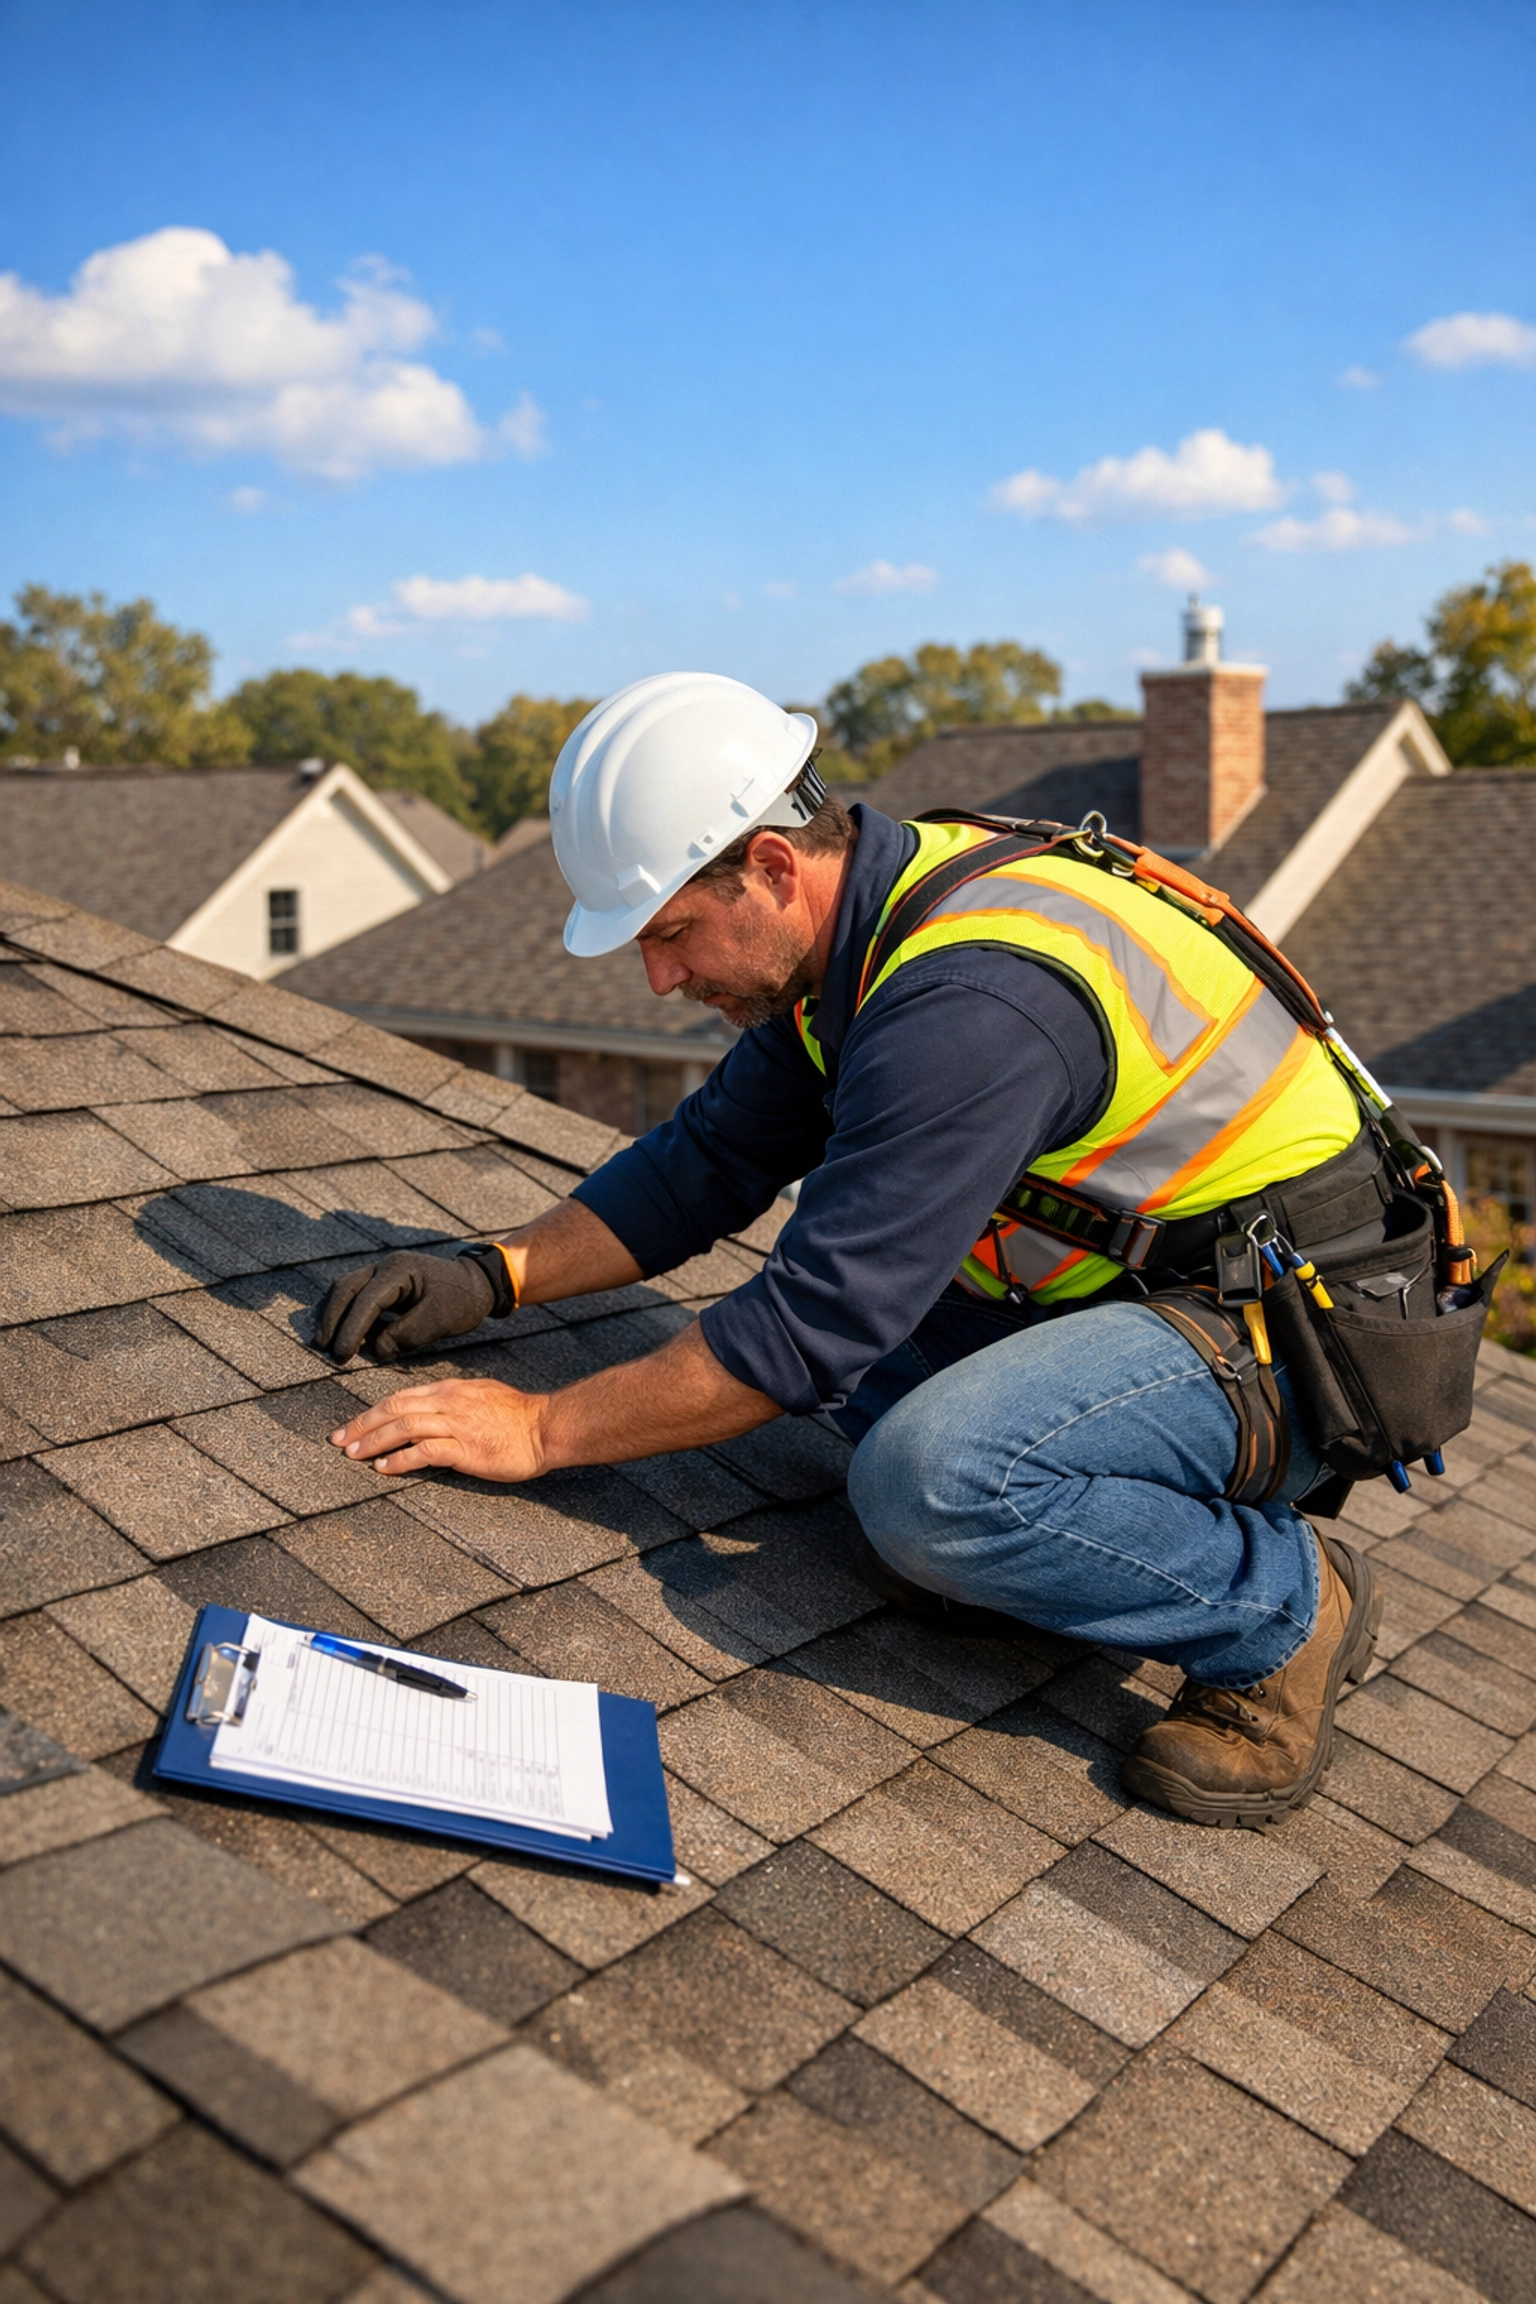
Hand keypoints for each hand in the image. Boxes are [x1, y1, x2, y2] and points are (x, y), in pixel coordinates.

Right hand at [315, 1250, 496, 1362]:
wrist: (478, 1284)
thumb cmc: (461, 1301)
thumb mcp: (436, 1322)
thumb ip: (402, 1336)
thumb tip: (372, 1348)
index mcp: (399, 1271)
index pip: (365, 1301)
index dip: (350, 1329)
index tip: (341, 1354)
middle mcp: (386, 1266)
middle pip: (345, 1288)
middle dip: (331, 1319)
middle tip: (323, 1347)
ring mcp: (383, 1271)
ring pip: (346, 1288)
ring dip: (333, 1314)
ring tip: (325, 1342)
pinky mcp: (385, 1281)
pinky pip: (356, 1293)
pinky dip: (345, 1311)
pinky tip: (342, 1331)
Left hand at [329, 1378, 545, 1479]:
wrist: (546, 1428)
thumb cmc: (518, 1417)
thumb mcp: (481, 1397)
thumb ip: (452, 1404)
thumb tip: (426, 1416)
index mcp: (451, 1390)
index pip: (401, 1397)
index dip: (372, 1411)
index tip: (352, 1426)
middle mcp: (449, 1402)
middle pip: (394, 1408)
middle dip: (362, 1424)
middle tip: (339, 1440)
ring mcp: (456, 1424)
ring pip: (403, 1427)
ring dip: (373, 1441)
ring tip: (352, 1455)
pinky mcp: (465, 1448)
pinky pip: (423, 1451)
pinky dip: (399, 1460)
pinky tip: (383, 1468)